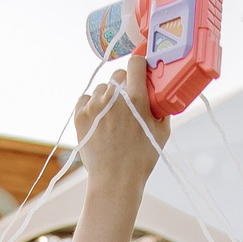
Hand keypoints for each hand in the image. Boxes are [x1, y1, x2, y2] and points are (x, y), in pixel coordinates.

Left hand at [73, 54, 168, 194]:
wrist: (115, 179)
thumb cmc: (141, 158)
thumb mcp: (162, 132)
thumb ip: (162, 107)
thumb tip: (161, 93)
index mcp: (136, 98)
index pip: (135, 62)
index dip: (139, 65)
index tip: (141, 71)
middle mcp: (113, 98)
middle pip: (118, 74)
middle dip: (125, 84)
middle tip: (128, 100)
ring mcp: (94, 106)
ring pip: (102, 88)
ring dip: (108, 96)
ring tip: (113, 116)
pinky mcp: (80, 115)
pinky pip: (86, 98)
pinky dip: (92, 105)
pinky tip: (100, 118)